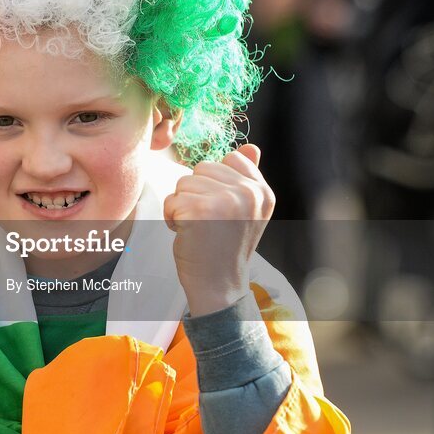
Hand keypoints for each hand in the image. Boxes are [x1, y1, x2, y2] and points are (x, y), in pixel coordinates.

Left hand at [163, 144, 274, 316]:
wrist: (219, 286)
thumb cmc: (225, 247)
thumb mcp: (246, 211)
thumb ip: (248, 178)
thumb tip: (252, 147)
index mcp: (263, 191)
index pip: (230, 159)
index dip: (215, 183)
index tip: (221, 211)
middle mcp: (249, 193)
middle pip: (202, 168)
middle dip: (196, 194)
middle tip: (207, 223)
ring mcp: (226, 201)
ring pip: (184, 182)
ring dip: (182, 205)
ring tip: (197, 229)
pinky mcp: (200, 211)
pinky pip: (172, 199)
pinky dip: (171, 217)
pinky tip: (185, 234)